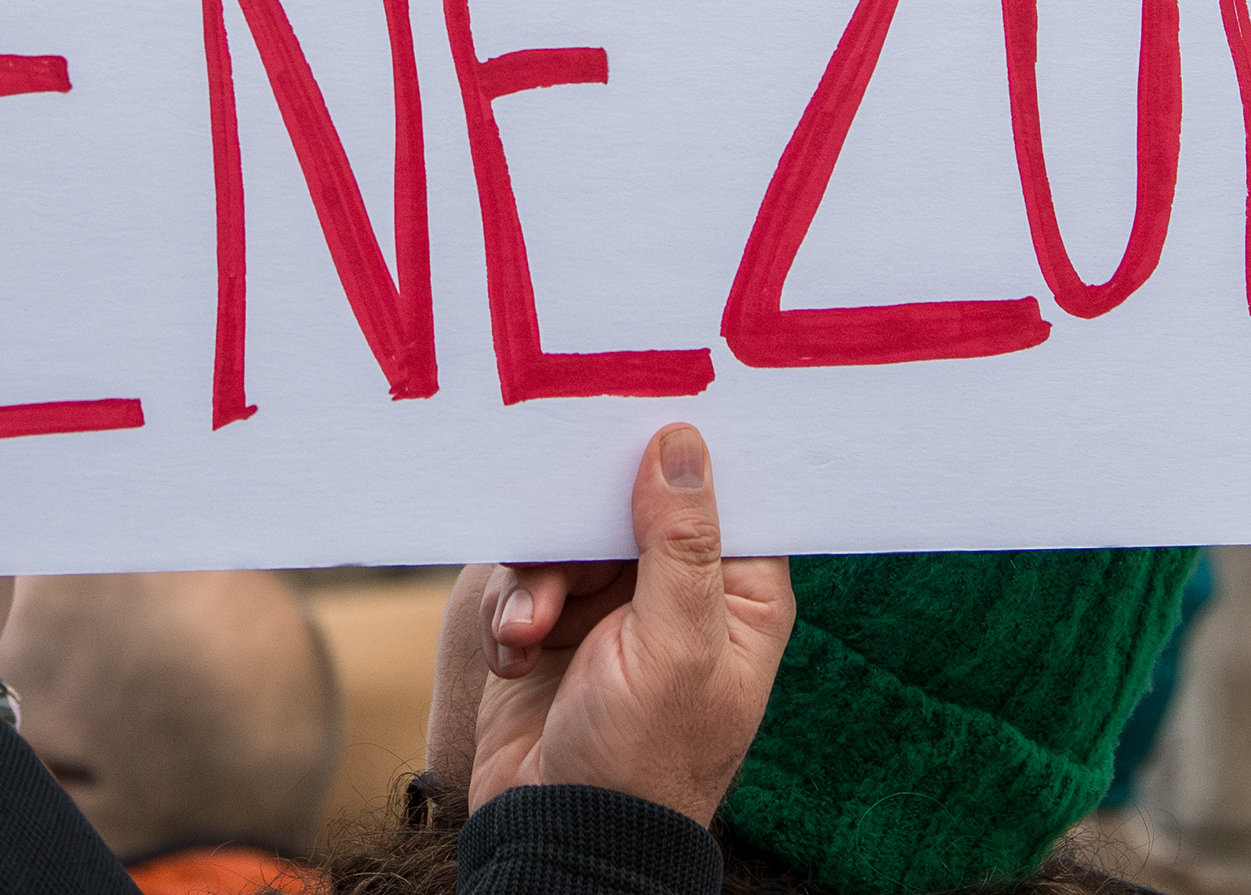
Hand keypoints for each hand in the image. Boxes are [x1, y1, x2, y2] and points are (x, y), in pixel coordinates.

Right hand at [454, 424, 792, 825]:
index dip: (684, 454)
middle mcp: (680, 592)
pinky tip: (513, 655)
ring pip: (566, 537)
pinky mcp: (553, 626)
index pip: (725, 494)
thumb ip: (680, 542)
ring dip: (537, 581)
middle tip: (558, 551)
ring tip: (528, 631)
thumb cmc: (640, 760)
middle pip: (629, 503)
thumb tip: (683, 441)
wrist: (556, 837)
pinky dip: (511, 613)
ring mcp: (614, 609)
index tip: (639, 412)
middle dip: (581, 526)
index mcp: (739, 595)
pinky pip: (524, 578)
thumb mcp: (674, 647)